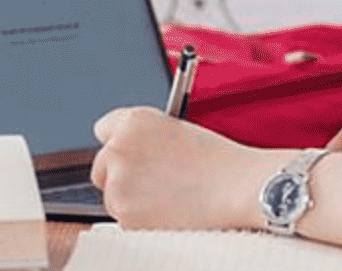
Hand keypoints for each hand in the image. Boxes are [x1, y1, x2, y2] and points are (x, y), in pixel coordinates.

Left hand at [89, 107, 279, 229]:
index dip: (120, 144)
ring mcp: (118, 181)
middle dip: (121, 175)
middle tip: (154, 183)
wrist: (240, 188)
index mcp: (132, 121)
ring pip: (112, 195)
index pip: (103, 130)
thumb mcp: (176, 130)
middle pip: (101, 166)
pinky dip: (141, 219)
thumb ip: (144, 137)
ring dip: (132, 199)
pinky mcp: (124, 212)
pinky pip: (124, 218)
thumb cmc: (219, 161)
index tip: (130, 155)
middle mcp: (118, 148)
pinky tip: (169, 211)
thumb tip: (128, 153)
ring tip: (169, 196)